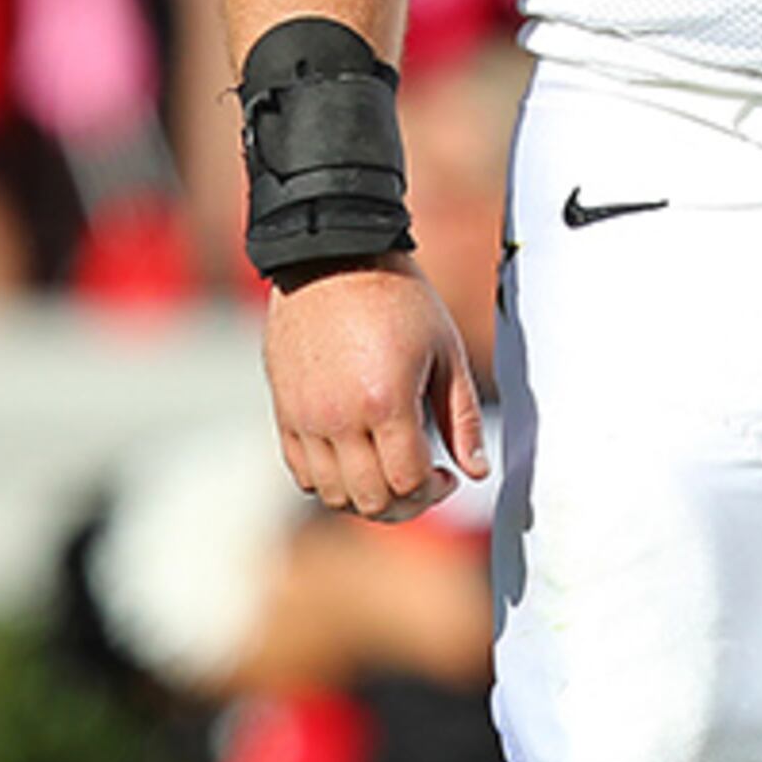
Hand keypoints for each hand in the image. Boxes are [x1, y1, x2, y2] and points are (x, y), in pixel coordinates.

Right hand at [262, 253, 488, 522]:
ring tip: (389, 473)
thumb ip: (462, 417)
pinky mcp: (284, 411)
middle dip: (405, 504)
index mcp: (385, 402)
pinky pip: (302, 473)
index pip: (409, 483)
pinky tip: (355, 457)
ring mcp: (306, 418)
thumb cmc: (396, 297)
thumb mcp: (445, 350)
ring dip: (367, 497)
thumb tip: (477, 471)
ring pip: (333, 495)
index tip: (448, 474)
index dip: (435, 491)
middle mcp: (339, 419)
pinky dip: (329, 481)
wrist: (332, 257)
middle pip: (371, 501)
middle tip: (423, 483)